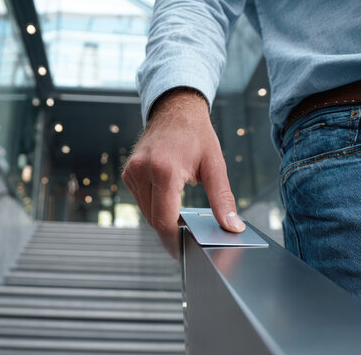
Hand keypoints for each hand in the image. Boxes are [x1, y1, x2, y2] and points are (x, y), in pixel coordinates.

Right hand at [122, 89, 244, 258]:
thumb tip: (232, 226)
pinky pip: (141, 200)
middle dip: (170, 232)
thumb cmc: (196, 134)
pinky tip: (169, 202)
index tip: (184, 251)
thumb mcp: (215, 165)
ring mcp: (132, 171)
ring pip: (146, 211)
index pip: (163, 219)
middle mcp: (142, 170)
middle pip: (153, 218)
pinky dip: (154, 206)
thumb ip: (222, 199)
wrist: (175, 109)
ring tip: (180, 220)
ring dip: (162, 219)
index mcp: (164, 169)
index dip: (173, 240)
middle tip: (188, 238)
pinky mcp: (128, 172)